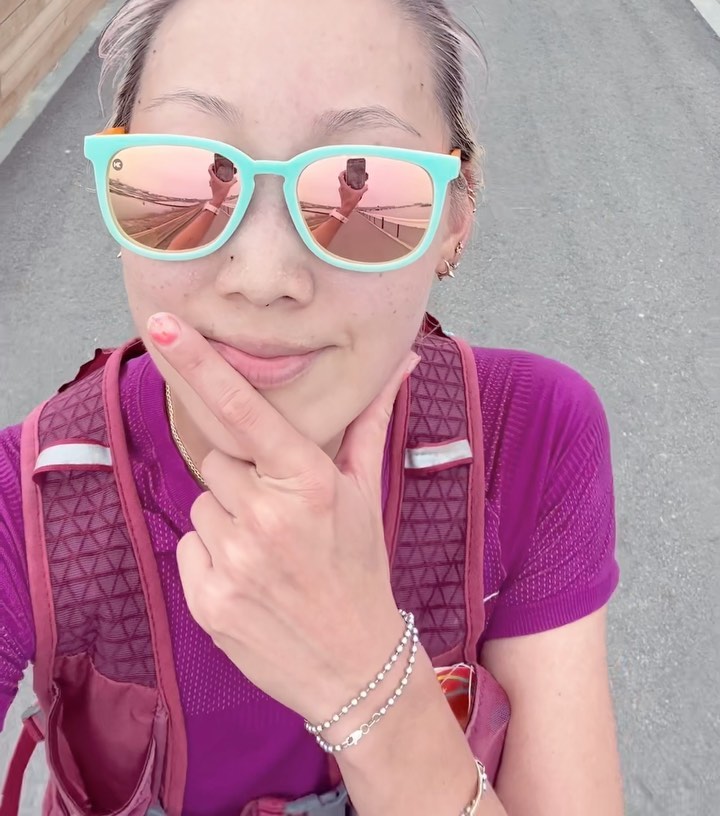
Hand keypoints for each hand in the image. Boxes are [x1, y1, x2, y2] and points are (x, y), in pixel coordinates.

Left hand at [147, 312, 419, 722]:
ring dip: (227, 517)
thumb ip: (371, 418)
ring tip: (269, 550)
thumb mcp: (367, 489)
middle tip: (279, 511)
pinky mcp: (207, 600)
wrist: (355, 667)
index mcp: (309, 480)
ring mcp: (234, 561)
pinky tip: (251, 578)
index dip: (200, 363)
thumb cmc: (361, 566)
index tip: (164, 325)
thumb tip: (404, 360)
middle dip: (242, 476)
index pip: (242, 409)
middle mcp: (267, 516)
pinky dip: (212, 556)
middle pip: (218, 459)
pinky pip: (190, 545)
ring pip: (203, 502)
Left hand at [207, 163, 237, 204]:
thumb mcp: (228, 186)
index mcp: (214, 179)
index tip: (213, 163)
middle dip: (214, 169)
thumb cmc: (221, 194)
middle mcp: (211, 180)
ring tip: (220, 173)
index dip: (211, 165)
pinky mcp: (213, 186)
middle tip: (218, 167)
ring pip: (212, 176)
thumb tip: (235, 178)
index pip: (209, 169)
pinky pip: (213, 180)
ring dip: (215, 174)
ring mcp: (211, 183)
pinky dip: (216, 178)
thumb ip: (233, 181)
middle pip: (211, 172)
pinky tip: (221, 180)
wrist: (217, 200)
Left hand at [338, 170, 367, 216]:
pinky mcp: (342, 195)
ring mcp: (341, 191)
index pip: (340, 176)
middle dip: (346, 177)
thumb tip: (366, 186)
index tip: (346, 171)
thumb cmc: (349, 202)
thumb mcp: (359, 194)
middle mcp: (341, 188)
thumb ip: (363, 189)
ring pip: (343, 184)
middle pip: (342, 180)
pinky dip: (348, 187)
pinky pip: (344, 189)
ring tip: (352, 182)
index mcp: (343, 186)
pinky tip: (353, 189)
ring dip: (347, 182)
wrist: (346, 208)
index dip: (343, 172)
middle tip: (349, 175)